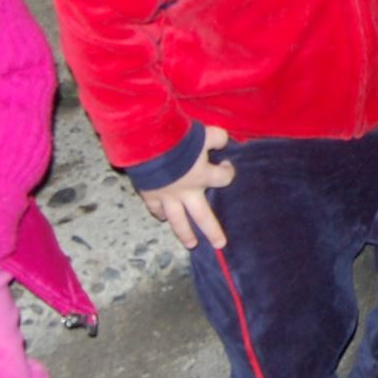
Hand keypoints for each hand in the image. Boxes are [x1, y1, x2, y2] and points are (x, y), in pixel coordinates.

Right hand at [138, 126, 235, 249]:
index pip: (224, 178)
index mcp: (203, 176)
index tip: (226, 166)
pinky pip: (155, 210)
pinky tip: (162, 218)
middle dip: (212, 231)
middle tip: (220, 244)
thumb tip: (224, 142)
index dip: (228, 172)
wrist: (148, 143)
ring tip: (191, 244)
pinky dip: (159, 214)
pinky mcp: (150, 195)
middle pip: (203, 217)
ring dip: (185, 233)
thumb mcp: (204, 134)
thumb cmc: (178, 138)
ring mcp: (168, 197)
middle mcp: (188, 192)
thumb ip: (217, 138)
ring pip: (178, 221)